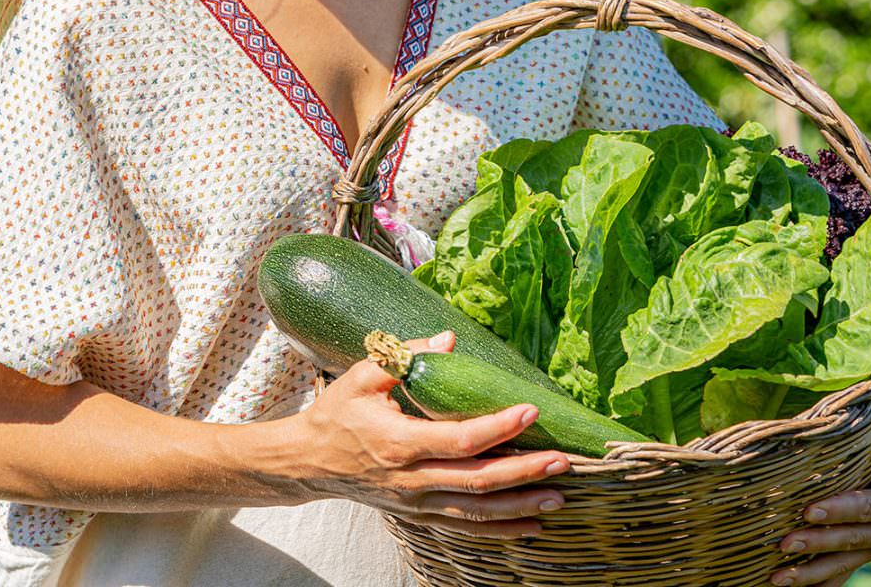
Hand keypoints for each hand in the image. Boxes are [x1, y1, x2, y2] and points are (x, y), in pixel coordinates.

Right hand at [280, 331, 571, 538]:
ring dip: (519, 507)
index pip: (458, 439)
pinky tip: (530, 527)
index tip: (531, 411)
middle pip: (476, 482)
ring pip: (474, 512)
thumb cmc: (338, 413)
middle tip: (563, 461)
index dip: (497, 428)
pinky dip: (498, 530)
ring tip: (558, 498)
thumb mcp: (362, 375)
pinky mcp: (419, 515)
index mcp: (399, 442)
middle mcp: (411, 479)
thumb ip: (405, 355)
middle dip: (523, 473)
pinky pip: (463, 527)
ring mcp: (416, 503)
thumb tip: (449, 339)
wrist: (307, 463)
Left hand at [771, 389, 870, 585]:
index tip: (809, 510)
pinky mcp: (865, 552)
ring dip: (809, 573)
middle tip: (784, 543)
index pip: (868, 508)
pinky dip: (817, 582)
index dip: (840, 510)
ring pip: (841, 563)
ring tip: (777, 577)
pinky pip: (840, 572)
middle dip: (816, 543)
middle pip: (849, 540)